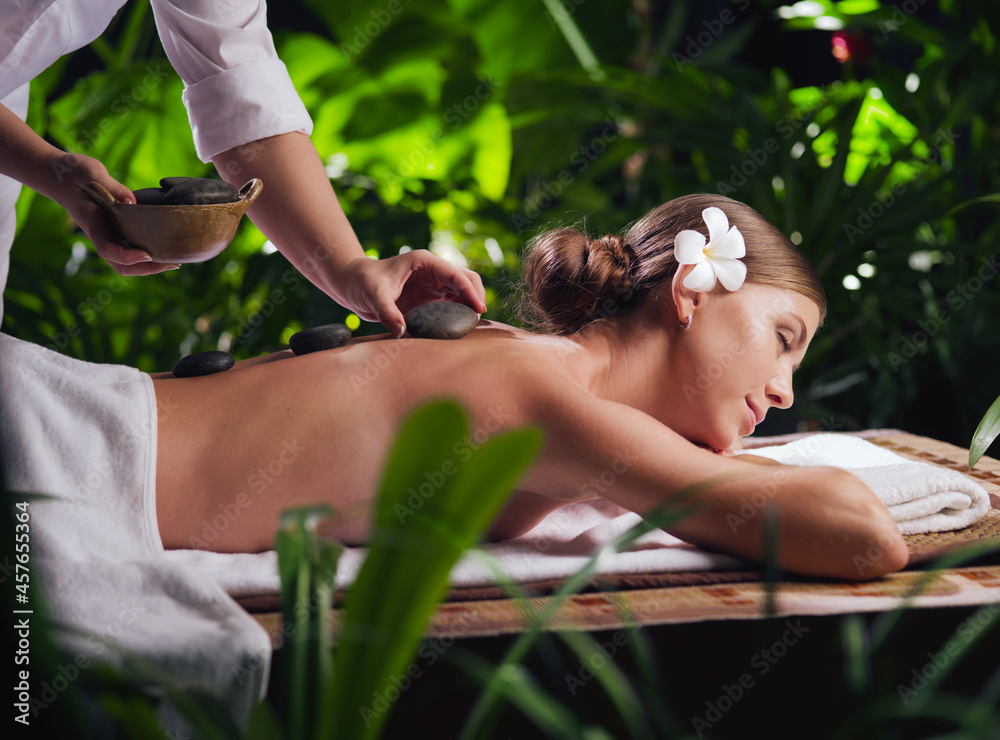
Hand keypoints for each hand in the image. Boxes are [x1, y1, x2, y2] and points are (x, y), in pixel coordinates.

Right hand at [50, 153, 178, 275]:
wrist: (60, 176)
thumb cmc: (73, 173)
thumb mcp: (91, 172)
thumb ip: (112, 186)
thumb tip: (132, 202)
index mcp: (92, 224)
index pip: (107, 249)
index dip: (127, 256)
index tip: (147, 254)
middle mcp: (101, 234)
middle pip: (120, 264)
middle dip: (145, 268)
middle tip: (172, 264)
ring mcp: (108, 235)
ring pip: (126, 262)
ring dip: (149, 266)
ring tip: (174, 262)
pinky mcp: (115, 231)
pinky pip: (130, 249)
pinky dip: (147, 255)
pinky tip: (166, 251)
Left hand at [337, 250, 487, 336]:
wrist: (353, 284)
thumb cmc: (362, 282)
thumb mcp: (372, 295)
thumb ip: (386, 312)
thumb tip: (401, 332)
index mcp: (424, 262)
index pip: (455, 275)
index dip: (470, 291)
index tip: (478, 309)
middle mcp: (433, 271)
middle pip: (467, 279)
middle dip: (476, 296)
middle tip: (477, 318)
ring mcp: (433, 285)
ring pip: (463, 292)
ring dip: (469, 307)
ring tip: (471, 326)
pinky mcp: (430, 299)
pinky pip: (451, 305)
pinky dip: (458, 315)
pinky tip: (459, 328)